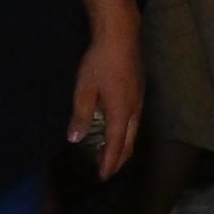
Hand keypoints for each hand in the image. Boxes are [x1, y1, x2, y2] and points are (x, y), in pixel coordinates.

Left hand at [68, 25, 140, 179]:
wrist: (120, 37)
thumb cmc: (100, 63)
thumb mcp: (84, 90)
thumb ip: (81, 116)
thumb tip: (75, 139)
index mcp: (121, 112)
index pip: (116, 145)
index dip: (109, 162)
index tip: (103, 176)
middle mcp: (134, 110)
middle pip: (129, 142)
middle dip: (120, 159)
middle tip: (109, 171)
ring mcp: (139, 100)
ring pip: (134, 132)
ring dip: (125, 147)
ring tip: (115, 156)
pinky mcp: (139, 92)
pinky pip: (135, 121)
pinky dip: (127, 133)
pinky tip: (120, 130)